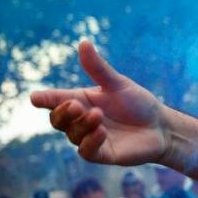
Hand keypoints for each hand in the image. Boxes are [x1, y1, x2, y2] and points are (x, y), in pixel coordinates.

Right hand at [30, 41, 168, 165]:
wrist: (162, 127)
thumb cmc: (138, 104)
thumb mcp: (119, 84)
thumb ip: (99, 69)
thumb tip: (84, 43)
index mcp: (81, 101)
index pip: (56, 100)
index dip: (44, 99)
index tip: (35, 98)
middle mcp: (82, 121)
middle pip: (58, 120)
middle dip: (63, 113)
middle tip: (76, 105)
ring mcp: (91, 138)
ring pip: (73, 135)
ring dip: (82, 125)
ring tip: (98, 115)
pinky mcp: (103, 154)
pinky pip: (88, 151)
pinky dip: (91, 141)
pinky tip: (101, 131)